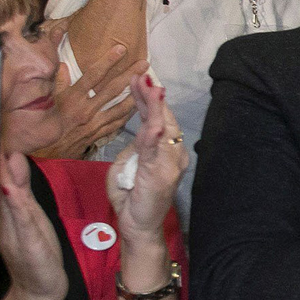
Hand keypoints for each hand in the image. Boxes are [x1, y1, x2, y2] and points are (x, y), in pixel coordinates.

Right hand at [0, 154, 67, 299]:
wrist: (38, 290)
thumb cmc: (36, 252)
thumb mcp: (31, 216)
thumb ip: (22, 189)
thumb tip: (13, 159)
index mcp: (5, 212)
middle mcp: (5, 221)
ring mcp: (14, 233)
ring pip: (6, 202)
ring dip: (2, 180)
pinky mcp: (27, 245)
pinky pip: (21, 224)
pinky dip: (15, 207)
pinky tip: (11, 192)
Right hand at [32, 31, 141, 159]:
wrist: (46, 151)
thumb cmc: (44, 123)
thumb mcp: (47, 100)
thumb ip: (58, 81)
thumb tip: (65, 64)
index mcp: (72, 98)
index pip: (93, 75)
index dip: (108, 61)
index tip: (121, 49)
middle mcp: (86, 110)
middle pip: (112, 89)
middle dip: (129, 74)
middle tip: (145, 63)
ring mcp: (95, 123)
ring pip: (120, 107)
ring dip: (136, 94)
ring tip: (150, 82)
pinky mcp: (99, 133)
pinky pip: (119, 122)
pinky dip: (130, 113)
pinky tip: (141, 105)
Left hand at [106, 74, 187, 242]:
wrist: (137, 225)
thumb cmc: (131, 196)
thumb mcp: (127, 164)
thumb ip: (135, 147)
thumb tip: (138, 131)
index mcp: (162, 150)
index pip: (156, 118)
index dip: (148, 98)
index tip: (138, 78)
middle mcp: (172, 154)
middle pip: (163, 118)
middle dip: (152, 96)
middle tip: (142, 74)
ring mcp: (170, 164)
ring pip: (165, 130)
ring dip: (157, 108)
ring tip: (152, 88)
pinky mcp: (163, 176)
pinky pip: (159, 152)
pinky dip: (157, 135)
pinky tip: (154, 122)